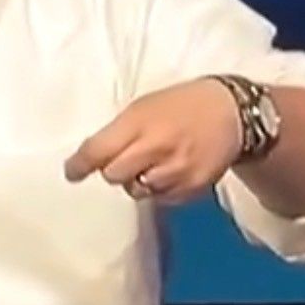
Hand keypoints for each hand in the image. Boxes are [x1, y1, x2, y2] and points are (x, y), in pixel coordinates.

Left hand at [64, 78, 242, 203]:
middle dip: (113, 170)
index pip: (98, 151)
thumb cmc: (181, 105)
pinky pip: (161, 199)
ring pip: (136, 191)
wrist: (232, 112)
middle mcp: (156, 148)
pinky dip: (160, 189)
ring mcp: (175, 171)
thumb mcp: (144, 106)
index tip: (71, 172)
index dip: (79, 165)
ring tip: (154, 162)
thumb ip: (118, 132)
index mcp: (140, 121)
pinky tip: (172, 170)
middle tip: (127, 158)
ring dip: (138, 180)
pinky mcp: (191, 188)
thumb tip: (90, 159)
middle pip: (113, 176)